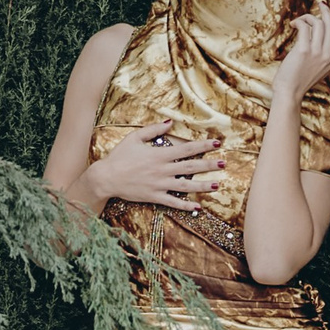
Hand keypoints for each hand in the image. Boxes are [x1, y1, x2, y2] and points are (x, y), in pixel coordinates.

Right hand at [85, 120, 224, 210]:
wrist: (106, 177)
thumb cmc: (119, 156)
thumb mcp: (135, 137)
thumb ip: (154, 129)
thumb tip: (170, 122)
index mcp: (160, 154)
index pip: (187, 149)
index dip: (203, 146)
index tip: (216, 143)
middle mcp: (163, 170)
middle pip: (190, 167)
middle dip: (208, 165)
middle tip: (223, 163)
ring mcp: (160, 185)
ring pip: (186, 186)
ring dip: (202, 186)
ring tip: (216, 185)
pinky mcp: (154, 197)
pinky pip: (173, 202)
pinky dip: (185, 205)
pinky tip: (197, 207)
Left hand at [272, 0, 329, 101]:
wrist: (289, 93)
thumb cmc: (299, 81)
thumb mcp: (319, 69)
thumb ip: (323, 54)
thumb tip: (319, 34)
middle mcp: (328, 55)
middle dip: (326, 10)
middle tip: (320, 3)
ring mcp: (317, 53)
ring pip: (318, 23)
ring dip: (307, 17)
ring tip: (298, 22)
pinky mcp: (304, 51)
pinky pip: (304, 27)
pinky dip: (299, 22)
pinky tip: (293, 25)